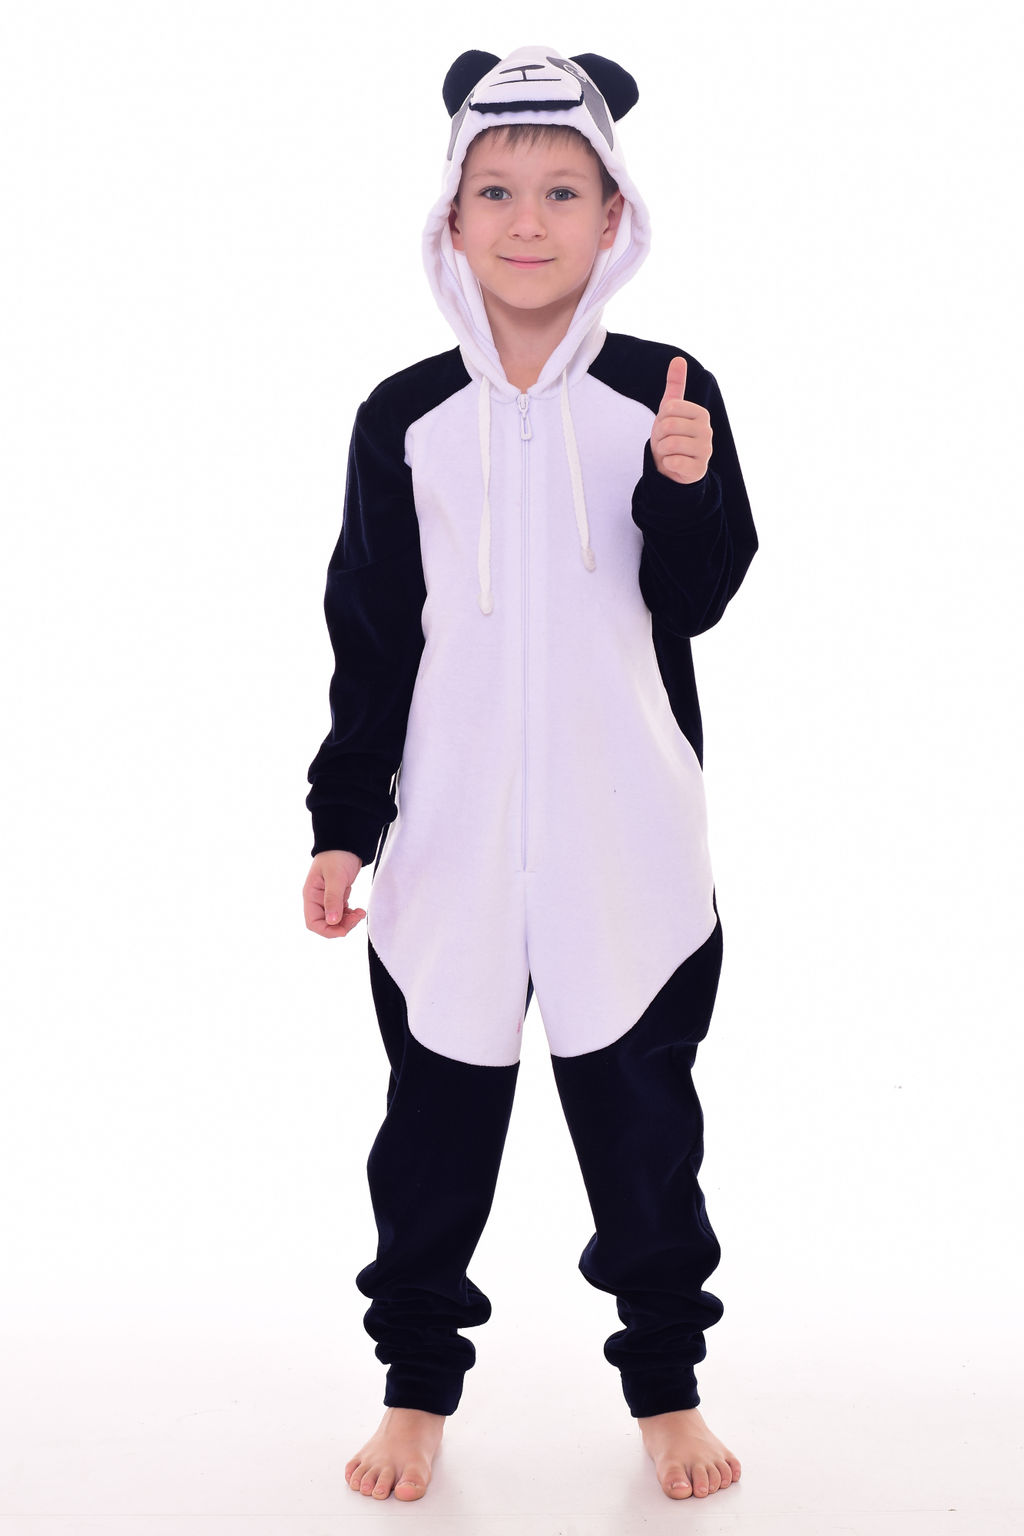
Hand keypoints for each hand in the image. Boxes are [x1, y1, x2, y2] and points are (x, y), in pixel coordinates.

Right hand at [303, 849, 365, 937]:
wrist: (348, 842)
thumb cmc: (337, 855)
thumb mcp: (335, 877)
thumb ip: (333, 899)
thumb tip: (331, 921)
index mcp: (311, 895)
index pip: (313, 922)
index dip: (327, 930)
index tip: (344, 930)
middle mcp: (317, 899)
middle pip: (325, 924)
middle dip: (341, 925)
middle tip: (357, 917)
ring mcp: (327, 898)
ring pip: (335, 920)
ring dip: (347, 921)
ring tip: (360, 912)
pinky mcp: (337, 896)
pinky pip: (342, 913)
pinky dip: (350, 915)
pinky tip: (358, 910)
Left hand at [650, 355, 712, 484]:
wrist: (674, 466)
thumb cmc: (672, 435)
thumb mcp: (671, 409)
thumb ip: (675, 385)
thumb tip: (678, 359)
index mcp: (701, 413)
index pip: (669, 408)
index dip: (660, 419)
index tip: (666, 426)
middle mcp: (707, 430)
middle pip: (667, 426)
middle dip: (659, 436)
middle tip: (666, 442)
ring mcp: (706, 451)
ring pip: (669, 445)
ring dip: (662, 451)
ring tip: (670, 453)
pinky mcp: (699, 469)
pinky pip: (673, 462)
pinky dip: (667, 464)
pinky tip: (675, 464)